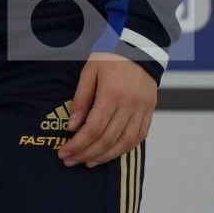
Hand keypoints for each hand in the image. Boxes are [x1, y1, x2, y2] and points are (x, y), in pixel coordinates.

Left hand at [58, 51, 156, 166]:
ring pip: (124, 142)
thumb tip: (72, 127)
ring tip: (88, 162)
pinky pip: (138, 137)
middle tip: (70, 161)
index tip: (63, 152)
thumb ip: (80, 100)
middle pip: (107, 139)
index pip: (93, 128)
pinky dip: (124, 149)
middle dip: (87, 153)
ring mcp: (142, 111)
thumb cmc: (110, 59)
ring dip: (105, 156)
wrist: (139, 50)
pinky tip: (110, 153)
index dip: (78, 144)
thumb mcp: (89, 73)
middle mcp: (129, 106)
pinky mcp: (150, 113)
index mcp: (112, 94)